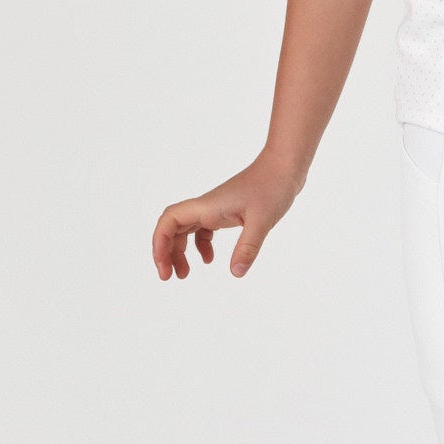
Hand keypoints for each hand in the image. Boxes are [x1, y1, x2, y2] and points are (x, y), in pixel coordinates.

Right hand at [151, 158, 302, 280]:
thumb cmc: (272, 187)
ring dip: (180, 251)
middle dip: (165, 252)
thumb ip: (248, 247)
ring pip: (185, 230)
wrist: (284, 167)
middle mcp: (205, 207)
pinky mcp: (225, 212)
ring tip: (184, 274)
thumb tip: (236, 273)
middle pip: (172, 228)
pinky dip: (201, 246)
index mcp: (207, 207)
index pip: (169, 221)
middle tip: (169, 276)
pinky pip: (203, 229)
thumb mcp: (262, 221)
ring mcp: (214, 209)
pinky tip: (210, 259)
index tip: (164, 267)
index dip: (160, 244)